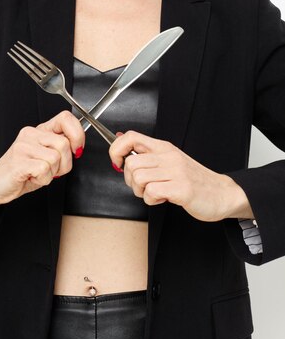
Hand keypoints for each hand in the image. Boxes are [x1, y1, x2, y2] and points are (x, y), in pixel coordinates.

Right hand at [0, 111, 83, 205]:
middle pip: (64, 144)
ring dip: (51, 174)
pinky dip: (42, 180)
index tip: (77, 149)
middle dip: (64, 164)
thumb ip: (60, 149)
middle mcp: (31, 134)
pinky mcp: (19, 160)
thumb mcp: (44, 157)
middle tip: (51, 170)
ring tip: (37, 174)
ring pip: (55, 158)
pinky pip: (44, 169)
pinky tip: (31, 178)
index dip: (77, 134)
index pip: (65, 118)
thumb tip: (78, 146)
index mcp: (39, 130)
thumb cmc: (22, 172)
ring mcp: (24, 146)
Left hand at [109, 132, 252, 221]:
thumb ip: (147, 154)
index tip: (117, 162)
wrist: (222, 193)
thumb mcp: (169, 161)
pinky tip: (163, 198)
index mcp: (163, 148)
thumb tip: (120, 140)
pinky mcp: (181, 188)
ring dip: (141, 192)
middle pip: (130, 163)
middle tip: (143, 186)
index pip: (131, 137)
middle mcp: (168, 156)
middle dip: (130, 180)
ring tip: (155, 193)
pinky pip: (152, 192)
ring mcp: (176, 172)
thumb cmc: (193, 179)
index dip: (116, 149)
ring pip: (138, 178)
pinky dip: (152, 200)